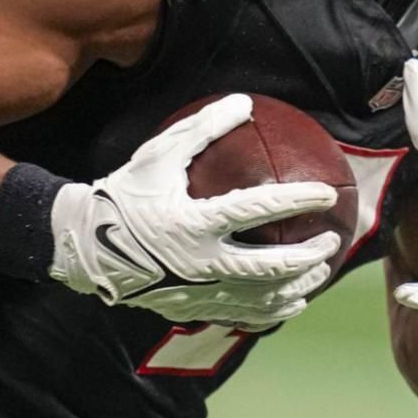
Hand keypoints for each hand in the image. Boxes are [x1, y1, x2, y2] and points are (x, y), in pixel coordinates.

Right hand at [48, 94, 340, 330]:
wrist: (86, 246)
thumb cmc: (126, 193)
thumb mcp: (159, 154)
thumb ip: (202, 128)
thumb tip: (244, 102)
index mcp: (194, 222)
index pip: (259, 209)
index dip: (298, 200)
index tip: (328, 193)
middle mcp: (200, 263)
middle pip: (269, 267)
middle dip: (308, 256)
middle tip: (332, 240)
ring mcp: (197, 292)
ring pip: (262, 299)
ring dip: (298, 286)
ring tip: (320, 273)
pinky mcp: (193, 309)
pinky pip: (243, 315)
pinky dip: (273, 311)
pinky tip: (291, 302)